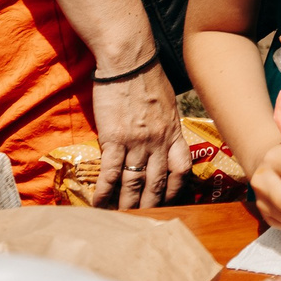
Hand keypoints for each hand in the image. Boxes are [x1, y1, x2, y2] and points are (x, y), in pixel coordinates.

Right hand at [91, 61, 183, 207]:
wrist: (129, 61)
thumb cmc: (147, 77)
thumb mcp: (168, 103)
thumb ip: (166, 125)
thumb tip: (164, 139)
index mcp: (173, 132)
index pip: (182, 168)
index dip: (177, 188)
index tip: (171, 200)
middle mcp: (158, 141)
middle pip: (157, 183)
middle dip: (151, 205)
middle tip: (144, 220)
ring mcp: (137, 142)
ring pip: (134, 183)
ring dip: (127, 204)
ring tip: (122, 219)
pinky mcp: (114, 139)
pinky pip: (111, 172)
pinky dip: (105, 191)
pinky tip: (99, 204)